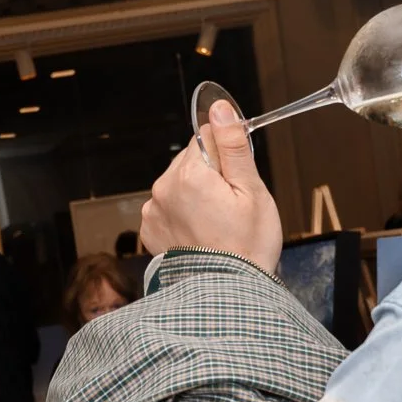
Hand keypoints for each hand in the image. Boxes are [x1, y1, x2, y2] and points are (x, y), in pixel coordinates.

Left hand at [140, 99, 282, 273]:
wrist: (229, 292)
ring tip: (217, 224)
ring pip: (179, 184)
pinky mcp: (149, 230)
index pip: (206, 137)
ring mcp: (152, 211)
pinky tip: (200, 232)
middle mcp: (162, 189)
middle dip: (211, 175)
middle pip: (191, 161)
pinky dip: (183, 214)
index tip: (238, 178)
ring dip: (196, 195)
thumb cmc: (247, 246)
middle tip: (231, 206)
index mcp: (189, 175)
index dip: (228, 155)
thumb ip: (232, 145)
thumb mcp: (251, 190)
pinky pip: (168, 206)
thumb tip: (219, 108)